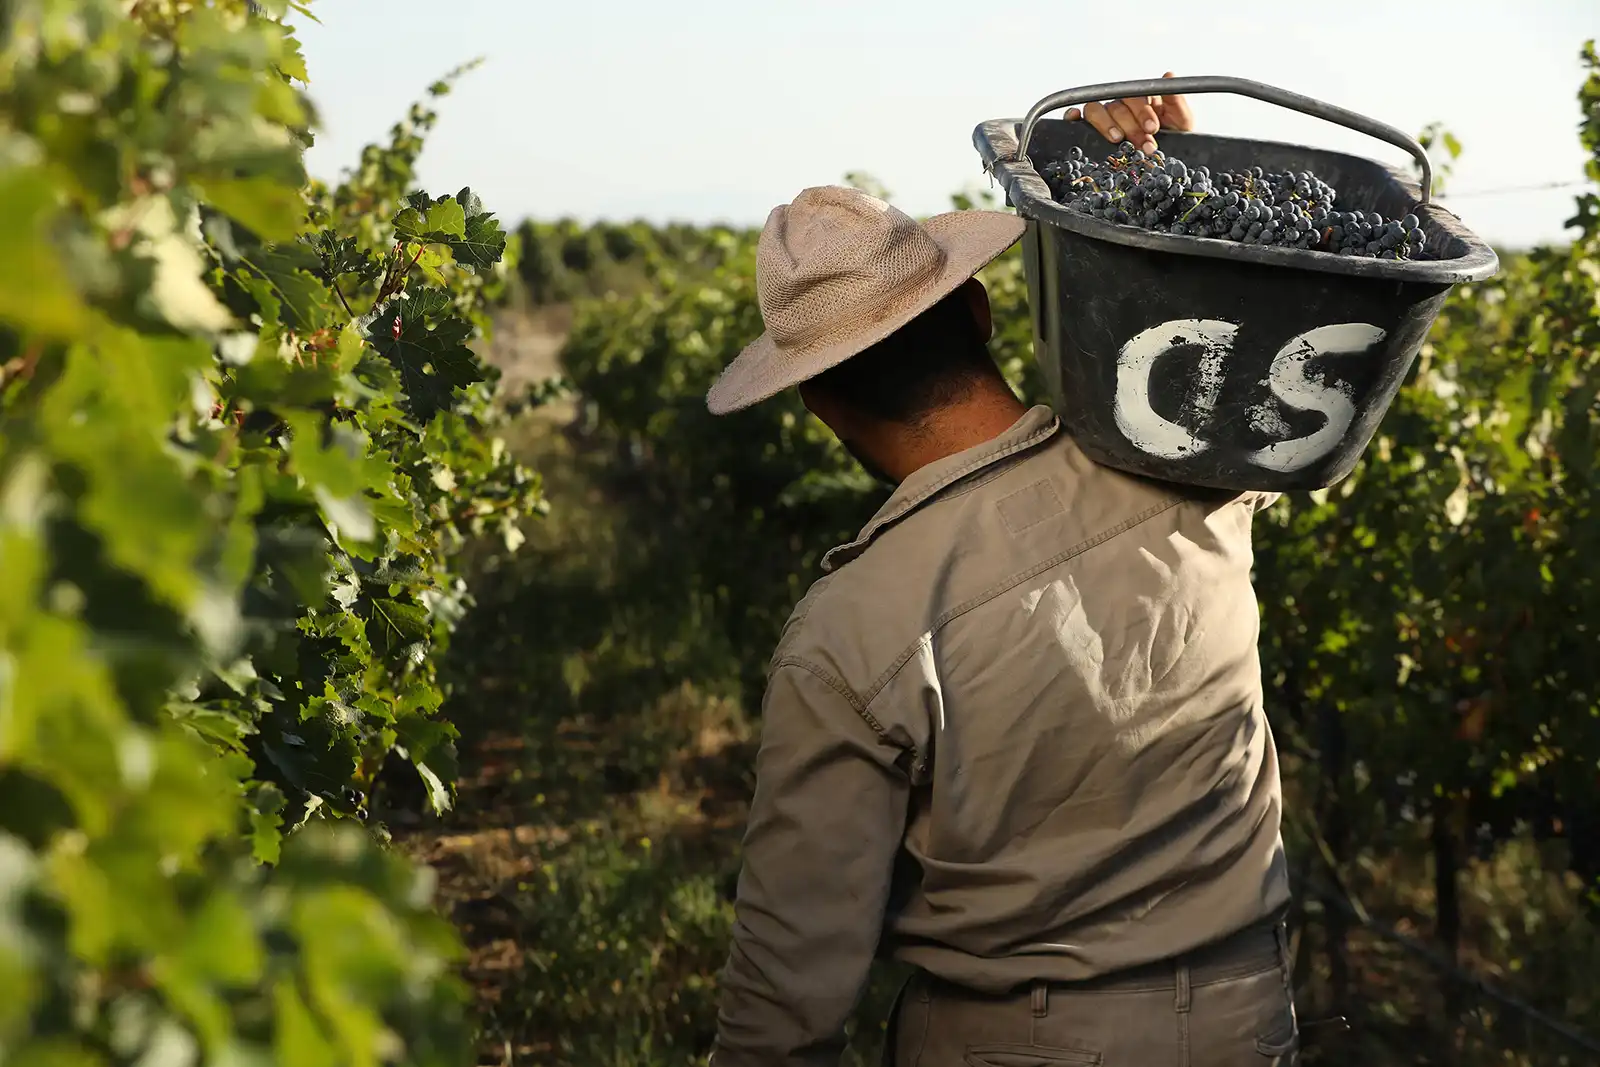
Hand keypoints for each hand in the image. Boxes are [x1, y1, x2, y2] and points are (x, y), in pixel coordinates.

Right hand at [1065, 71, 1195, 154]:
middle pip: (1116, 105)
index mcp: (1141, 101)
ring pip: (1095, 110)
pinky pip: (1076, 117)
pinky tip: (1075, 120)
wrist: (1166, 164)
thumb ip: (1177, 100)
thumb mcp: (1182, 122)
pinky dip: (1073, 116)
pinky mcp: (1089, 130)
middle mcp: (1120, 106)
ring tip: (1117, 139)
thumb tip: (1168, 75)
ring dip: (1106, 124)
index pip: (1135, 96)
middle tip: (1142, 143)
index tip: (1153, 128)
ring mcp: (1104, 117)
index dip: (1142, 111)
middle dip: (1130, 126)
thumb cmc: (1173, 141)